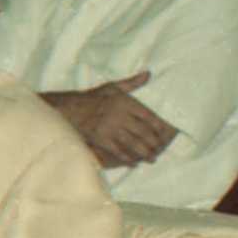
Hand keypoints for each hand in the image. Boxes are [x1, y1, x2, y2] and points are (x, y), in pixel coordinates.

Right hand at [43, 74, 179, 168]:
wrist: (72, 110)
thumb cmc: (94, 98)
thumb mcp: (113, 87)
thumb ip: (132, 83)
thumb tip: (148, 74)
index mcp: (125, 102)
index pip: (147, 115)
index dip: (157, 125)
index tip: (165, 132)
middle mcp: (120, 116)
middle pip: (142, 132)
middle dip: (153, 142)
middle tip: (160, 148)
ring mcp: (111, 129)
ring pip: (133, 143)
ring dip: (144, 152)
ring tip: (152, 158)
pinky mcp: (102, 140)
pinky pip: (118, 151)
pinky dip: (127, 158)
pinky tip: (135, 163)